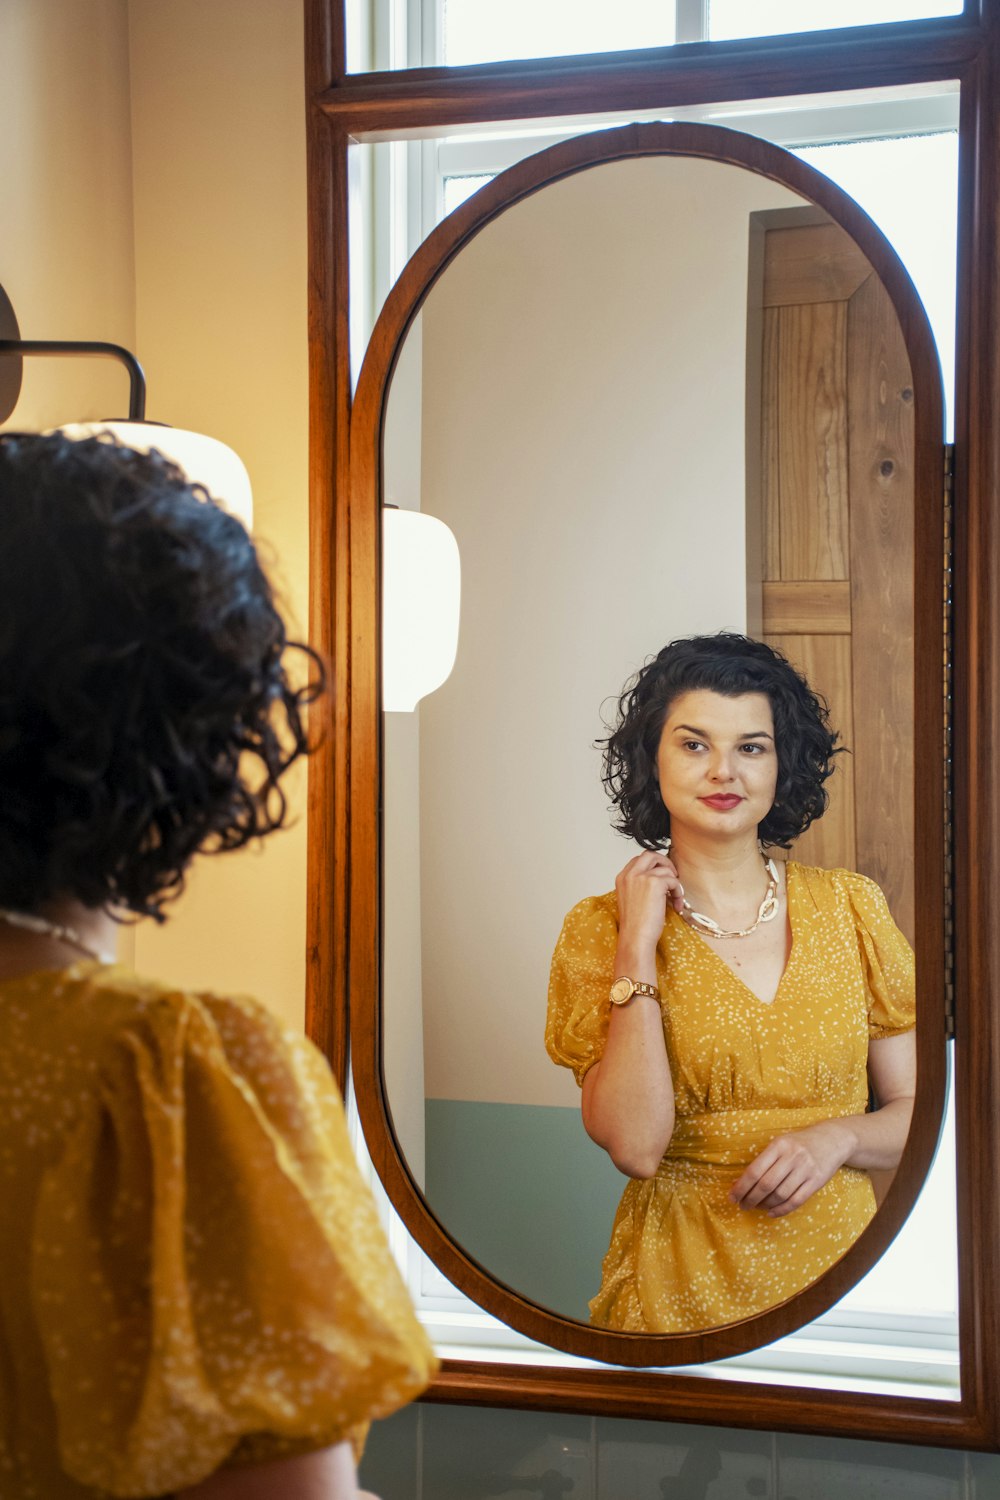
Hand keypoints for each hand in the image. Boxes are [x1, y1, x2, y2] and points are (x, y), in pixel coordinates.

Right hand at [615, 849, 685, 952]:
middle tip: (673, 876)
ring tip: (675, 899)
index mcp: (622, 877)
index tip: (662, 875)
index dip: (653, 865)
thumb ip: (639, 885)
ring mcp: (641, 876)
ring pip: (665, 869)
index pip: (639, 859)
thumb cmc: (635, 925)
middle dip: (665, 863)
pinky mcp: (655, 883)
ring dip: (674, 883)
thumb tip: (660, 877)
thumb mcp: (631, 899)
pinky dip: (679, 892)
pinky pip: (673, 880)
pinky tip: (676, 905)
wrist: (635, 938)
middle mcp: (630, 874)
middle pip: (650, 855)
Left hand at [728, 1120, 857, 1217]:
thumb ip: (763, 1161)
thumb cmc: (799, 1144)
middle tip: (742, 1206)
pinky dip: (781, 1210)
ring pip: (780, 1194)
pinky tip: (771, 1212)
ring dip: (765, 1205)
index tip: (732, 1197)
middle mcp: (792, 1156)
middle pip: (766, 1184)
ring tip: (756, 1207)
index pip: (755, 1170)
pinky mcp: (817, 1181)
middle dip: (751, 1198)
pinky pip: (796, 1201)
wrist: (832, 1139)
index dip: (741, 1186)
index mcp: (779, 1145)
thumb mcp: (780, 1144)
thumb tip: (738, 1182)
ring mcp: (806, 1169)